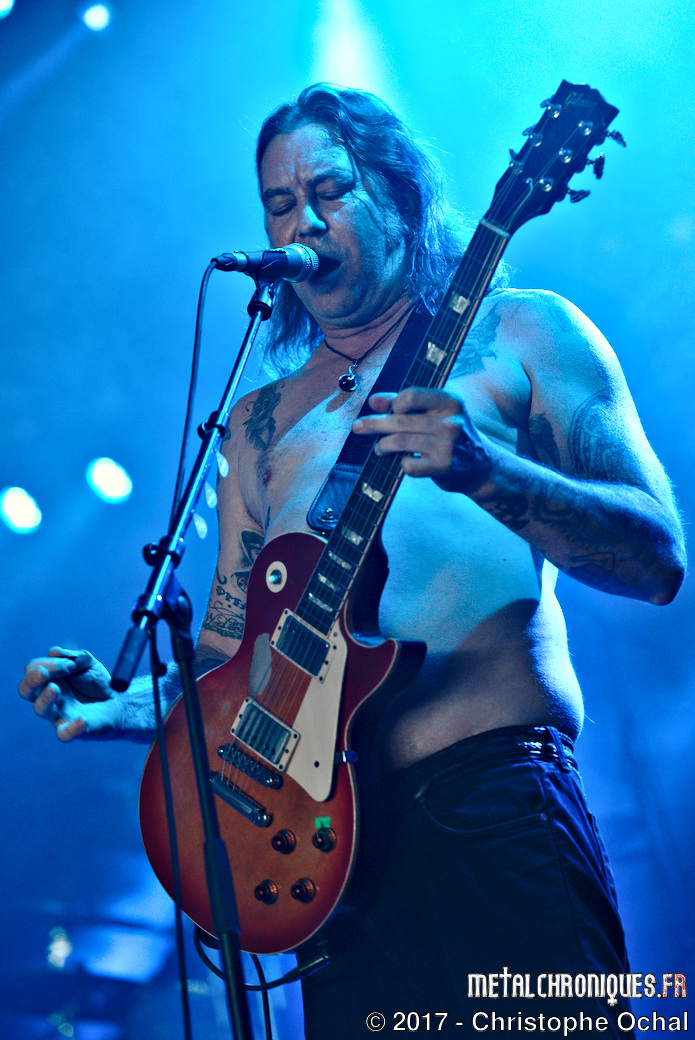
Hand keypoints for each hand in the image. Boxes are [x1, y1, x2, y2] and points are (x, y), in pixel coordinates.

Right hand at [18, 646, 121, 741]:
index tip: (70, 664)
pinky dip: (71, 729)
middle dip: (31, 680)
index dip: (48, 664)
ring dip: (45, 698)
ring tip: (55, 689)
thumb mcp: (89, 663)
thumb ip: (74, 656)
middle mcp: (49, 697)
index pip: (34, 669)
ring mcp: (59, 714)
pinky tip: (82, 720)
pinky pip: (65, 734)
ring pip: (41, 710)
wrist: (118, 703)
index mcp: (49, 679)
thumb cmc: (98, 683)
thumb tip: (53, 652)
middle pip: (26, 690)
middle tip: (42, 672)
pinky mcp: (74, 731)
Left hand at [352, 387, 493, 491]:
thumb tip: (374, 401)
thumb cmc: (451, 436)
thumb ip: (404, 404)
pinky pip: (409, 465)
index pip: (411, 395)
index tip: (389, 411)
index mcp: (450, 402)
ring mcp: (448, 445)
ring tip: (380, 448)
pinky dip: (402, 464)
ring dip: (384, 446)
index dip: (393, 403)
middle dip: (374, 424)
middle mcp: (451, 421)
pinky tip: (406, 462)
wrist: (482, 467)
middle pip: (400, 421)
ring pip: (401, 442)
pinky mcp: (444, 467)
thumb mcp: (436, 414)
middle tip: (357, 427)